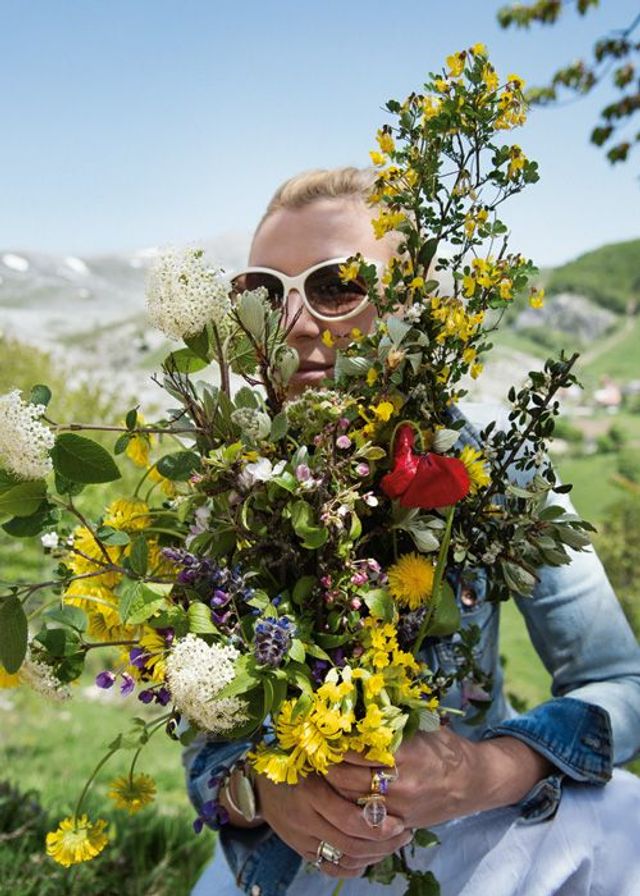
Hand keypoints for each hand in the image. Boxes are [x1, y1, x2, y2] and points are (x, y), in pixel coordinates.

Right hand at [254, 771, 412, 878]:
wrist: (258, 782)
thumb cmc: (295, 757)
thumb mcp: (317, 753)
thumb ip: (345, 761)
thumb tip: (386, 763)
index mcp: (311, 791)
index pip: (350, 818)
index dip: (379, 824)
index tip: (401, 819)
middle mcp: (304, 818)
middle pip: (351, 843)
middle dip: (383, 843)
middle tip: (405, 833)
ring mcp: (301, 838)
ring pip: (343, 859)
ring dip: (374, 856)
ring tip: (394, 844)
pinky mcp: (300, 850)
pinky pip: (330, 867)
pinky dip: (354, 867)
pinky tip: (370, 856)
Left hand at [325, 729, 553, 828]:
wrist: (473, 783)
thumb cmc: (444, 748)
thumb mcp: (419, 726)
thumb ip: (388, 722)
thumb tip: (352, 706)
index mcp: (404, 753)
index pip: (354, 750)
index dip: (334, 742)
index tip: (321, 731)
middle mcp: (399, 783)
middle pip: (345, 779)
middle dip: (326, 766)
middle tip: (313, 752)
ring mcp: (398, 808)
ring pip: (350, 801)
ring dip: (331, 788)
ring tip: (321, 772)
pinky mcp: (399, 824)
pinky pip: (364, 819)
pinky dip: (348, 807)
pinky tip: (339, 795)